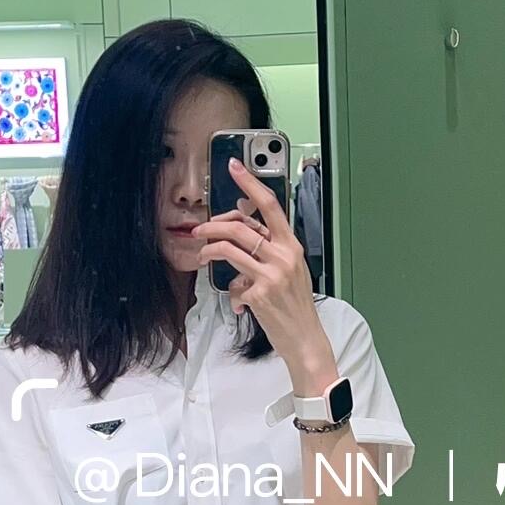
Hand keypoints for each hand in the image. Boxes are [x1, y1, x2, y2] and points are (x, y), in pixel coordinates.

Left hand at [196, 157, 330, 383]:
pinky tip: (239, 302)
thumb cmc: (296, 305)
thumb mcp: (289, 270)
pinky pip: (232, 285)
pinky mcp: (259, 294)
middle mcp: (283, 256)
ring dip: (208, 251)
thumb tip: (242, 230)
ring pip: (228, 250)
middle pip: (239, 227)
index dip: (250, 183)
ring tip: (202, 256)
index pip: (270, 206)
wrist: (304, 338)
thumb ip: (269, 249)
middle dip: (213, 224)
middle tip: (200, 229)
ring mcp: (271, 275)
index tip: (235, 166)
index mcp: (291, 246)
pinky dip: (232, 293)